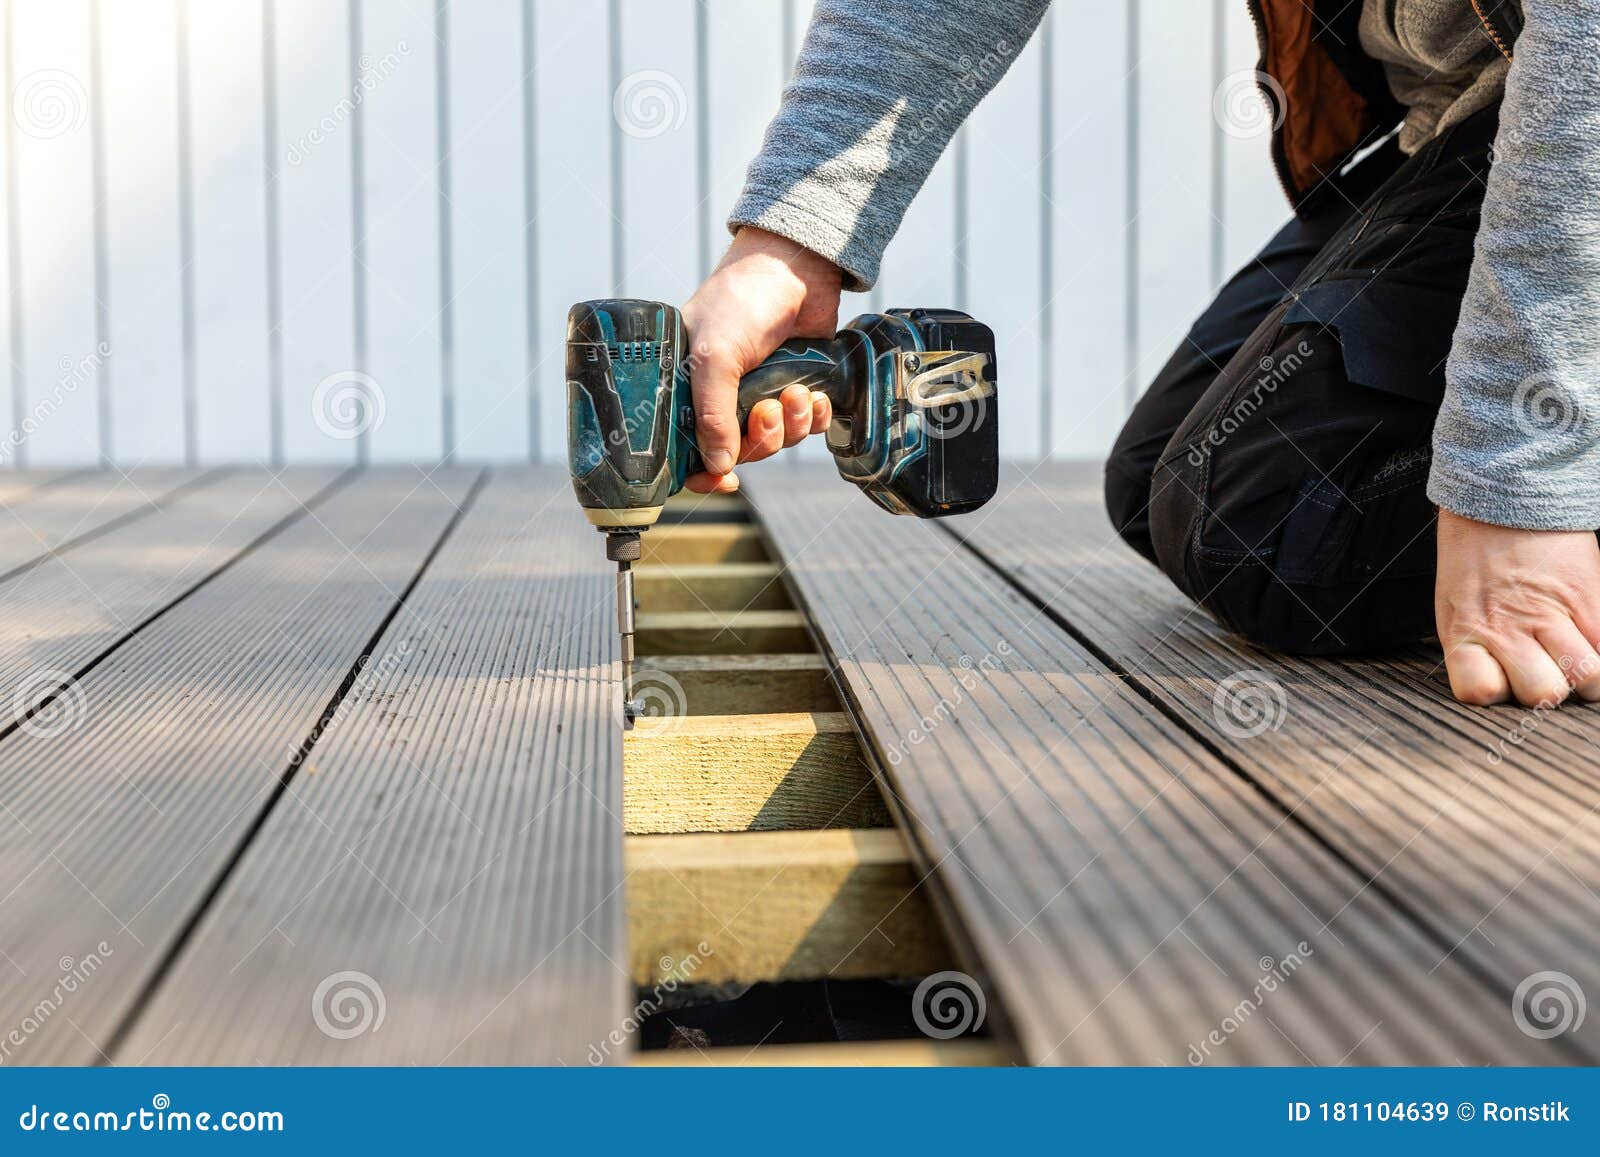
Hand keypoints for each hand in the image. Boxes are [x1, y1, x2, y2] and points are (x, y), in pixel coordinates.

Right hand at [680, 226, 841, 492]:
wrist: (795, 266)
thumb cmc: (741, 300)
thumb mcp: (715, 356)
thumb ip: (713, 414)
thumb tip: (718, 468)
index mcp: (688, 388)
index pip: (688, 448)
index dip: (704, 473)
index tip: (725, 481)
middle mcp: (723, 394)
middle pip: (740, 451)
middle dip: (760, 438)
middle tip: (768, 410)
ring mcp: (761, 391)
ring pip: (777, 440)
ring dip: (790, 425)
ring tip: (796, 392)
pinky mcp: (797, 385)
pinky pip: (805, 425)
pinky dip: (812, 417)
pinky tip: (814, 396)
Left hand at [1435, 507, 1599, 705]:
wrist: (1505, 496)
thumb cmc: (1475, 552)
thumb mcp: (1453, 603)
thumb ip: (1473, 647)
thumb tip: (1497, 686)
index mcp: (1467, 629)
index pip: (1480, 690)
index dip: (1493, 691)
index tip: (1499, 679)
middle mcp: (1510, 626)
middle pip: (1543, 693)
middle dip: (1547, 689)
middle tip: (1543, 666)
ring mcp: (1555, 614)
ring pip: (1589, 677)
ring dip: (1586, 675)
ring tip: (1574, 655)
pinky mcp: (1592, 598)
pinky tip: (1592, 641)